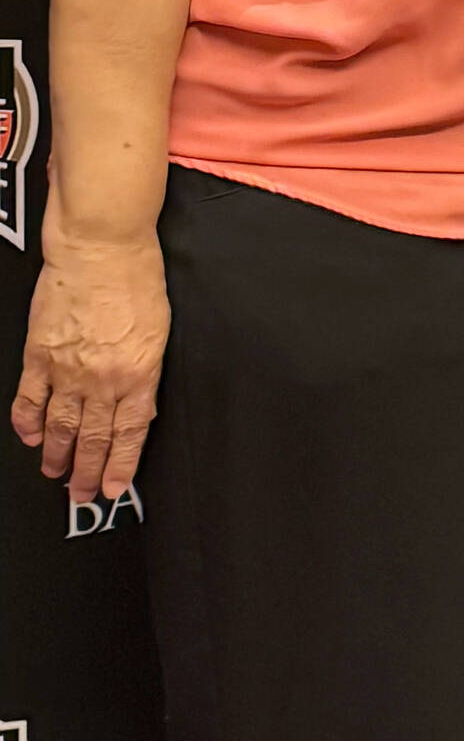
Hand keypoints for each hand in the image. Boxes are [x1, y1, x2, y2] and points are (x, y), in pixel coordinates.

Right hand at [11, 234, 169, 502]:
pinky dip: (27, 422)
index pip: (130, 433)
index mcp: (139, 372)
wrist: (102, 247)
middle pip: (94, 438)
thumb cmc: (137, 277)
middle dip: (89, 471)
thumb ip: (147, 371)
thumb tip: (140, 404)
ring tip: (56, 474)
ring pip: (59, 427)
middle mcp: (102, 378)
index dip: (121, 465)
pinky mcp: (39, 355)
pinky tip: (30, 437)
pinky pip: (29, 399)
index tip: (115, 487)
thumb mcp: (159, 330)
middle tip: (83, 493)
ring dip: (57, 455)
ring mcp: (66, 369)